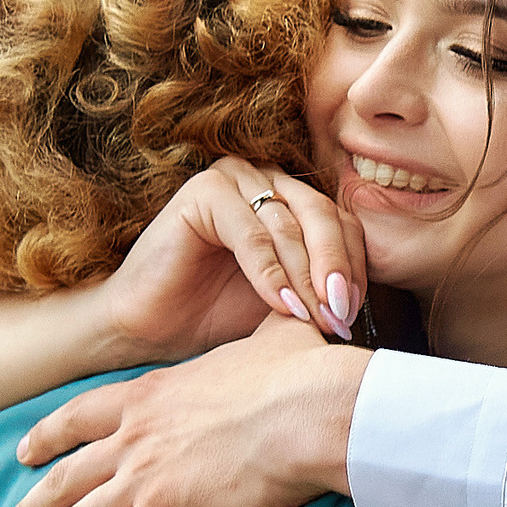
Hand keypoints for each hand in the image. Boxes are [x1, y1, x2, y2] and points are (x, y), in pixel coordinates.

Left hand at [0, 317, 368, 506]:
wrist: (309, 408)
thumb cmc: (302, 373)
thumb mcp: (273, 338)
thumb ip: (265, 334)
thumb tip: (293, 312)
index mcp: (150, 393)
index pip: (79, 417)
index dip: (45, 439)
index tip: (22, 455)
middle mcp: (133, 436)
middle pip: (61, 479)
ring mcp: (142, 476)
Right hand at [98, 158, 363, 361]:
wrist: (150, 328)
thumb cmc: (215, 314)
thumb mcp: (285, 300)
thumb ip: (320, 287)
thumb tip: (357, 300)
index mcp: (289, 198)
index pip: (340, 222)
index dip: (352, 266)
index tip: (352, 312)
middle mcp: (264, 179)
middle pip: (322, 216)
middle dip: (336, 269)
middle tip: (341, 313)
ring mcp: (234, 178)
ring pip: (289, 226)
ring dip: (305, 278)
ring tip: (315, 319)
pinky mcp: (204, 191)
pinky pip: (252, 234)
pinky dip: (270, 274)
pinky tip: (281, 307)